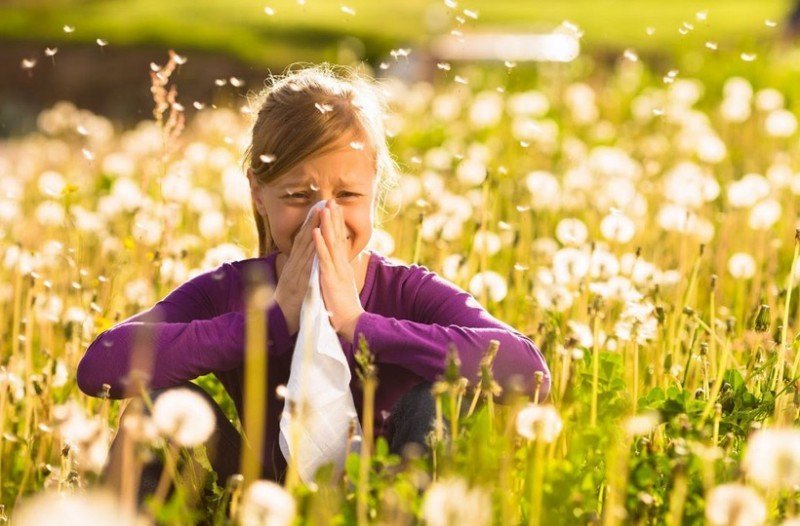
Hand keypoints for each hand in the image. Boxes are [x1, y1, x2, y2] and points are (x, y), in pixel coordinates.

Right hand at [273, 207, 320, 335]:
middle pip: (305, 238)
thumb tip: (306, 262)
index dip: (312, 224)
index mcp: (295, 265)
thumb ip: (300, 272)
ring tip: (321, 212)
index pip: (305, 241)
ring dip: (313, 228)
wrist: (278, 324)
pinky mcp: (297, 283)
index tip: (321, 209)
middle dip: (314, 219)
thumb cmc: (288, 306)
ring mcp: (295, 273)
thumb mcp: (296, 285)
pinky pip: (305, 265)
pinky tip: (316, 240)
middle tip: (323, 201)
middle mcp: (294, 265)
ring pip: (305, 247)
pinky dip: (311, 251)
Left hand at [312, 200, 364, 342]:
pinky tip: (316, 231)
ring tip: (324, 208)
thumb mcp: (341, 287)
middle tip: (331, 201)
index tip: (334, 210)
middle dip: (334, 218)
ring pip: (332, 243)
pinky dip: (319, 244)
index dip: (337, 225)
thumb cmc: (344, 308)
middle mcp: (341, 265)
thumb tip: (338, 267)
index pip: (340, 242)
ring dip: (328, 225)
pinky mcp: (330, 278)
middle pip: (338, 237)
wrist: (352, 323)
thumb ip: (339, 275)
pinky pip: (323, 258)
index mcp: (343, 267)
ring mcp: (336, 271)